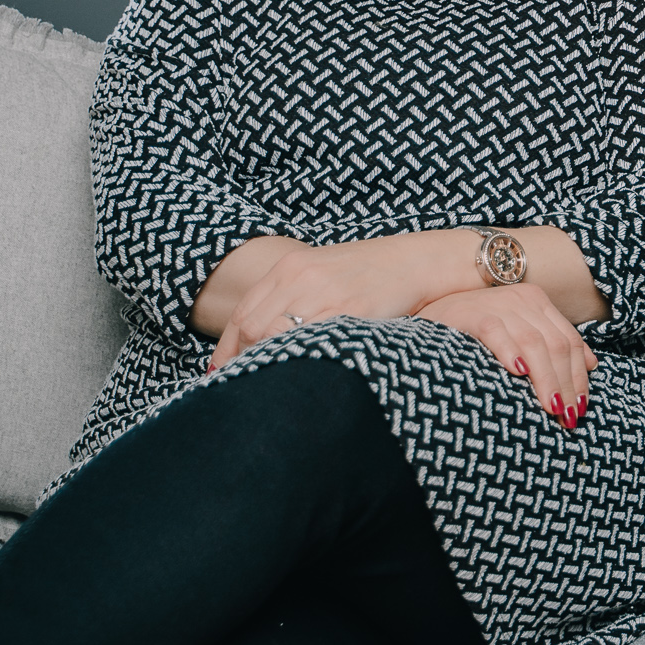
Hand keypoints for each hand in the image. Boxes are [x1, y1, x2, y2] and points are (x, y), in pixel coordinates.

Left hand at [207, 229, 478, 370]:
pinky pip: (311, 342)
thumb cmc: (375, 272)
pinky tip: (303, 373)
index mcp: (292, 266)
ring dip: (269, 363)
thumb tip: (260, 335)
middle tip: (247, 383)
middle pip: (252, 328)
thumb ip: (293, 295)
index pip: (244, 313)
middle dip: (244, 360)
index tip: (223, 371)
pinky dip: (300, 360)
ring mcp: (326, 294)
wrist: (422, 261)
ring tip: (272, 383)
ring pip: (276, 338)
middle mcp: (303, 277)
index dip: (228, 348)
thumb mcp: (326, 271)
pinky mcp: (350, 311)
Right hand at [415, 282, 599, 427]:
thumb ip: (551, 342)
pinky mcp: (471, 314)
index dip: (579, 375)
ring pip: (534, 343)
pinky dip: (510, 352)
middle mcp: (523, 300)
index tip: (580, 407)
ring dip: (546, 379)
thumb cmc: (472, 328)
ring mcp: (498, 305)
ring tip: (551, 407)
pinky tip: (519, 374)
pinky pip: (496, 332)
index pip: (569, 341)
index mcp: (538, 302)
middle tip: (567, 416)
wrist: (425, 302)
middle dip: (566, 383)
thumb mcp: (517, 329)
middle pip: (556, 345)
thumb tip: (591, 364)